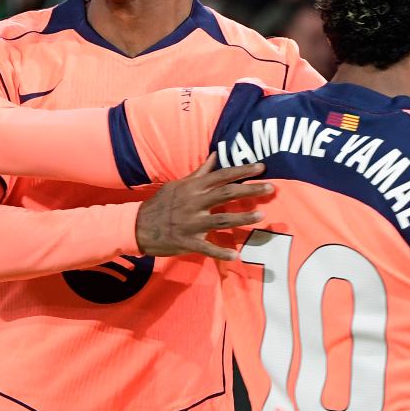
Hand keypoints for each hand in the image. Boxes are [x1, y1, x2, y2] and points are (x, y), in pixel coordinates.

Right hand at [135, 154, 272, 259]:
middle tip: (271, 188)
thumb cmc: (162, 204)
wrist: (138, 226)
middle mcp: (194, 202)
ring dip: (242, 218)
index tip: (262, 167)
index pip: (222, 176)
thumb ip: (200, 172)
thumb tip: (216, 155)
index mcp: (193, 188)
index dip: (242, 171)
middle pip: (226, 194)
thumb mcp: (178, 184)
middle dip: (249, 190)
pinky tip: (236, 256)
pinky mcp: (188, 241)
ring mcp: (191, 223)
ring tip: (261, 216)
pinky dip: (221, 252)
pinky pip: (207, 248)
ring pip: (221, 219)